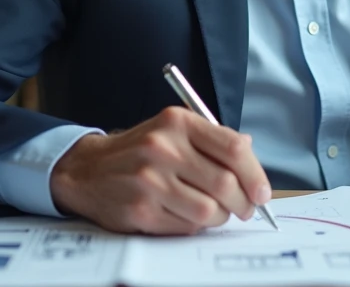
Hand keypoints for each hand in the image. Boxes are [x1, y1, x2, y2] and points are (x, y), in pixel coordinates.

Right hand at [49, 106, 271, 234]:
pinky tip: (185, 215)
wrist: (88, 169)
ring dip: (220, 217)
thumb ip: (212, 139)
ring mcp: (150, 180)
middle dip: (243, 203)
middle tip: (244, 209)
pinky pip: (186, 227)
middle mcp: (163, 148)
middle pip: (225, 183)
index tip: (262, 192)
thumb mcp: (173, 130)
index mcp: (177, 122)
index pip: (233, 148)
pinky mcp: (141, 210)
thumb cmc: (140, 150)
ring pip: (209, 210)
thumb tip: (250, 150)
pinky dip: (195, 227)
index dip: (256, 174)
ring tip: (214, 212)